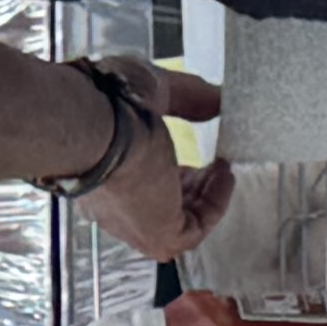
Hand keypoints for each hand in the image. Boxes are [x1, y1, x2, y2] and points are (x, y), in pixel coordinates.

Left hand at [77, 65, 231, 264]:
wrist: (102, 129)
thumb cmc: (111, 106)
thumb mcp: (153, 89)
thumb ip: (186, 96)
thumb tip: (215, 98)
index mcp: (103, 177)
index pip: (139, 186)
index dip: (171, 172)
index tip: (195, 156)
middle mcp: (116, 208)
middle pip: (160, 208)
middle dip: (192, 188)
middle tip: (215, 165)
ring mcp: (136, 226)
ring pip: (178, 223)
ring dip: (206, 196)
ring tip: (224, 168)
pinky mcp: (158, 237)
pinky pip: (194, 231)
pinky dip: (214, 206)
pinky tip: (224, 176)